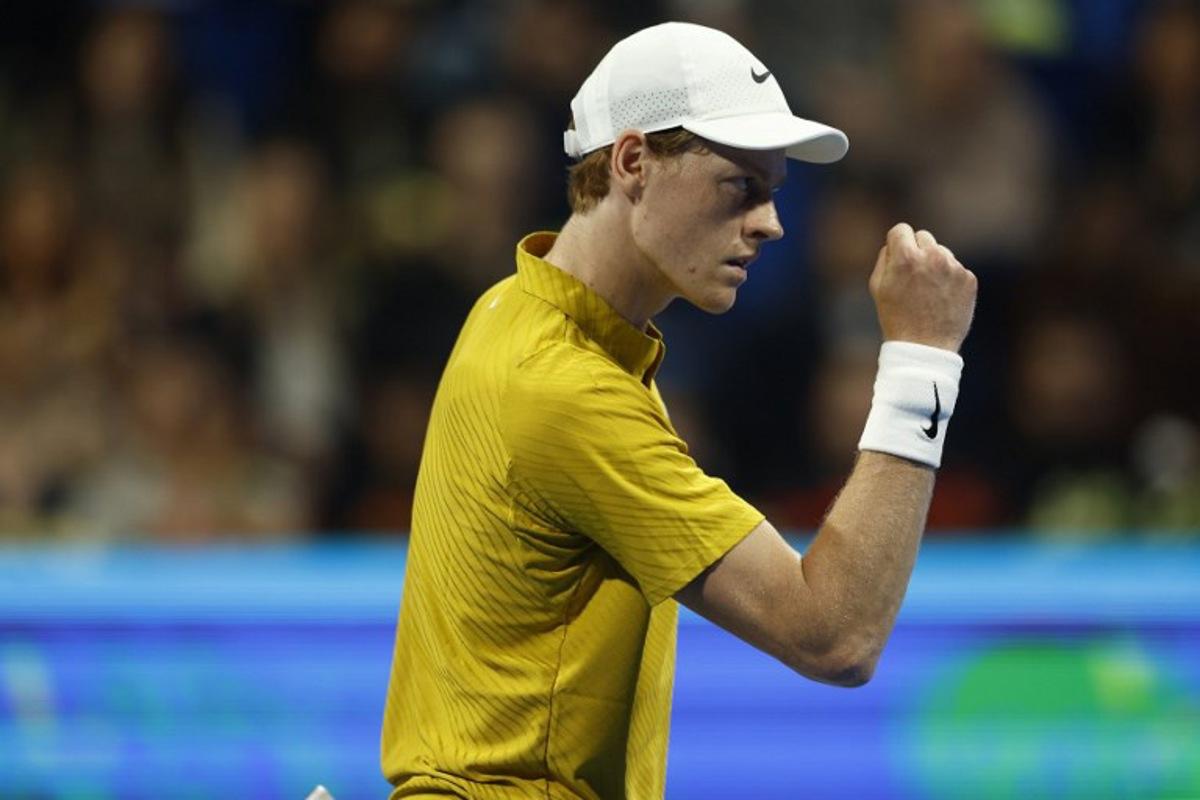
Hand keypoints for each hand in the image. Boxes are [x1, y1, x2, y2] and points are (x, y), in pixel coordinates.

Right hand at [868, 223, 976, 352]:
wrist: (925, 347)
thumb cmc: (896, 318)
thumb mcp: (878, 287)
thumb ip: (885, 258)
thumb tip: (895, 244)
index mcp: (906, 257)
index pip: (901, 230)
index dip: (897, 243)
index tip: (898, 256)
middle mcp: (932, 256)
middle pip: (923, 236)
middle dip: (917, 251)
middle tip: (912, 276)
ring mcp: (954, 267)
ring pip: (941, 252)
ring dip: (934, 265)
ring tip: (927, 292)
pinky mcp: (969, 279)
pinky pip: (956, 269)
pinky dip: (949, 280)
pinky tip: (941, 299)